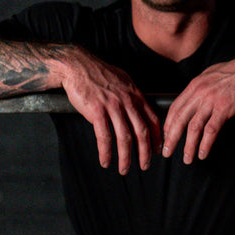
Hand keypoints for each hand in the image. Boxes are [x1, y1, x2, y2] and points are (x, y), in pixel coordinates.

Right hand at [57, 48, 161, 173]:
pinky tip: (106, 161)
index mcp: (135, 94)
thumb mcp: (122, 80)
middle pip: (141, 131)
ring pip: (125, 137)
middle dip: (145, 152)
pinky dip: (106, 152)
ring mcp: (112, 106)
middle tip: (145, 165)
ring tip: (124, 169)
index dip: (156, 136)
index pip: (152, 118)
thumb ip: (131, 95)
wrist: (77, 65)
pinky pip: (104, 137)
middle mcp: (127, 101)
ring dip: (126, 157)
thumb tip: (137, 107)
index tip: (157, 149)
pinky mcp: (97, 111)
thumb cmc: (97, 73)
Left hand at [162, 51, 234, 162]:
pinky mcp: (224, 108)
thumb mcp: (210, 75)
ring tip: (187, 158)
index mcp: (195, 85)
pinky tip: (203, 152)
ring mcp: (211, 101)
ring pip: (194, 127)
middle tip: (167, 151)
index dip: (169, 124)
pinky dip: (205, 144)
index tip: (166, 135)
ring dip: (188, 145)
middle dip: (172, 138)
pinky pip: (211, 130)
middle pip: (180, 119)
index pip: (175, 107)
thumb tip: (192, 100)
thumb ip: (200, 88)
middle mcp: (200, 93)